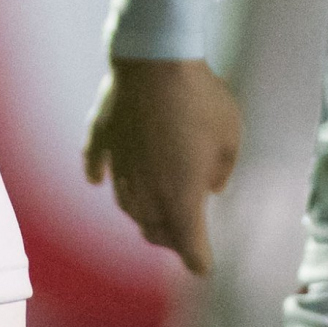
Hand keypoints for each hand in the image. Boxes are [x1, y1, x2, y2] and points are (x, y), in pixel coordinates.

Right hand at [81, 57, 243, 274]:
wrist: (156, 59)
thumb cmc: (201, 99)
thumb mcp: (231, 138)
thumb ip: (221, 172)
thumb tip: (209, 185)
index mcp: (181, 197)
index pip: (189, 248)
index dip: (199, 261)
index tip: (204, 266)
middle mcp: (146, 191)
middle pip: (153, 231)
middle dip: (170, 240)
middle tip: (182, 236)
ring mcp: (119, 166)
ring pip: (127, 206)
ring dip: (142, 214)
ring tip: (152, 211)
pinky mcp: (101, 141)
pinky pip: (96, 168)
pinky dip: (100, 178)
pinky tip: (99, 181)